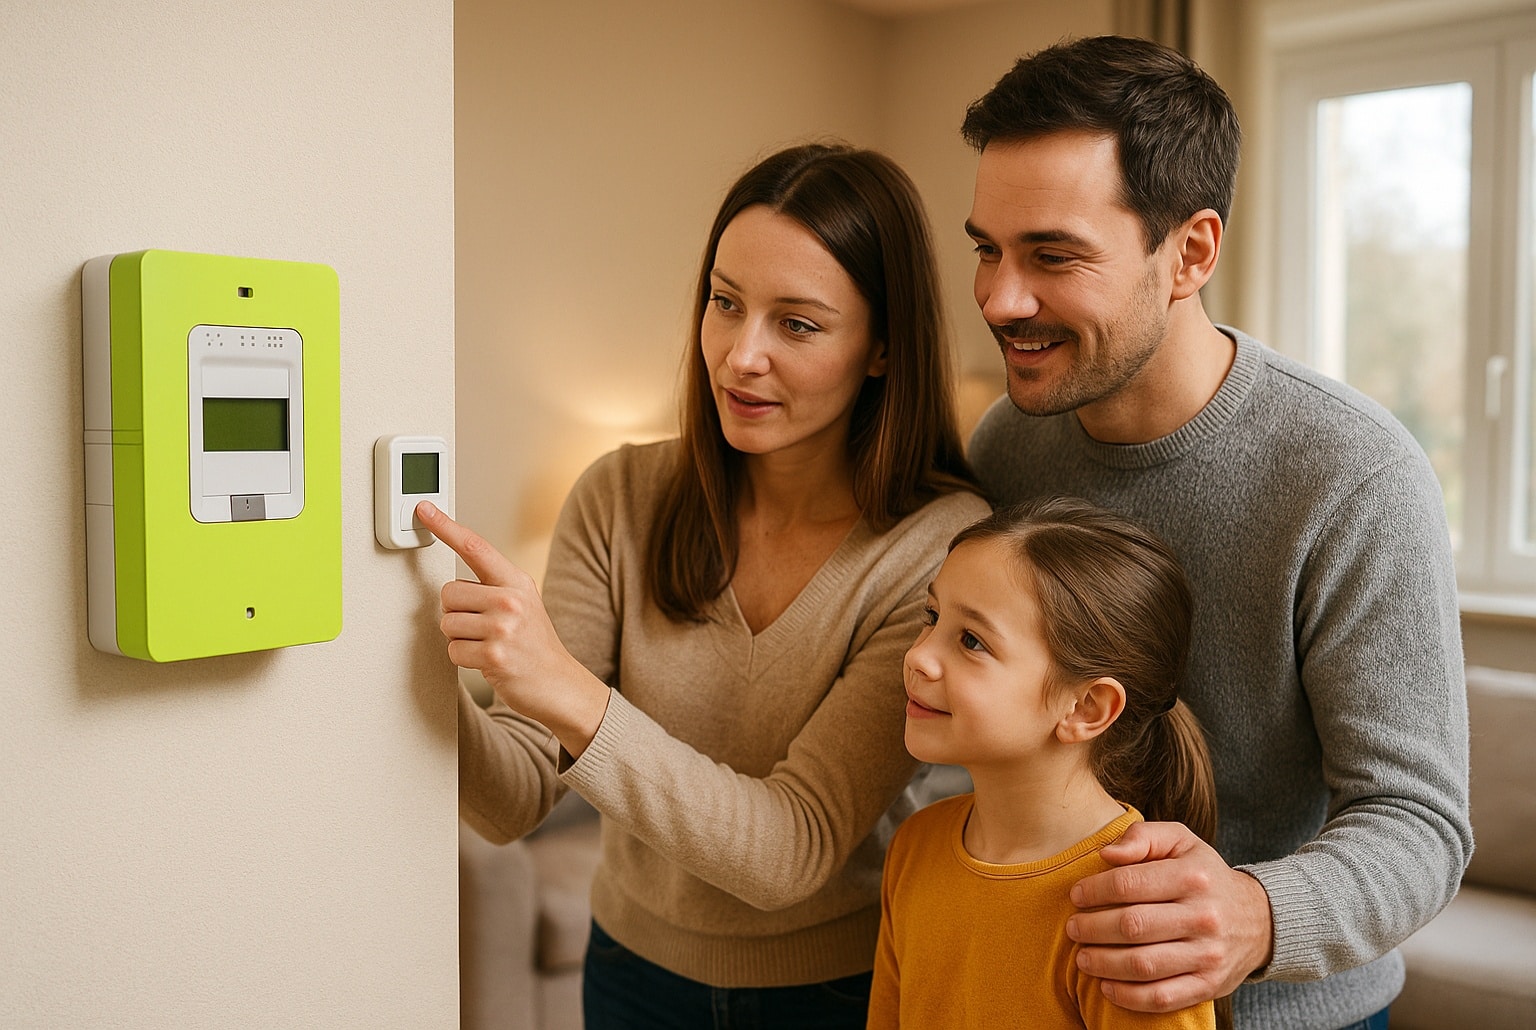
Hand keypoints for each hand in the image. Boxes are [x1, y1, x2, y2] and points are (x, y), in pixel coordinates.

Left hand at [416, 501, 607, 755]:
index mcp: (516, 581)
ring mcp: (503, 628)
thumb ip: (493, 586)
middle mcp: (511, 600)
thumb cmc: (533, 642)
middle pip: (448, 593)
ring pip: (447, 623)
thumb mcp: (523, 602)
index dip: (445, 526)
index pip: (475, 546)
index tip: (424, 510)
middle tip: (481, 625)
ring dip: (459, 637)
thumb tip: (452, 586)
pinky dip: (464, 658)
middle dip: (456, 612)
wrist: (557, 682)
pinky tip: (486, 659)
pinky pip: (453, 650)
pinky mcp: (494, 655)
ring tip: (486, 642)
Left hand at [1066, 820, 1272, 1011]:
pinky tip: (1106, 986)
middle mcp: (1204, 916)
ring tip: (1082, 957)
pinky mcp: (1209, 986)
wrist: (1257, 919)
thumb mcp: (1181, 842)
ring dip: (1103, 963)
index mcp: (1193, 876)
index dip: (1095, 890)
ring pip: (1143, 964)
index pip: (1129, 883)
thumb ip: (1143, 837)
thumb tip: (1107, 854)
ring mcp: (1208, 955)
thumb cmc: (1203, 875)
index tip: (1076, 895)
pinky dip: (1128, 996)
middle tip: (1073, 928)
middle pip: (1132, 926)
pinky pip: (1162, 997)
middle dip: (1092, 928)